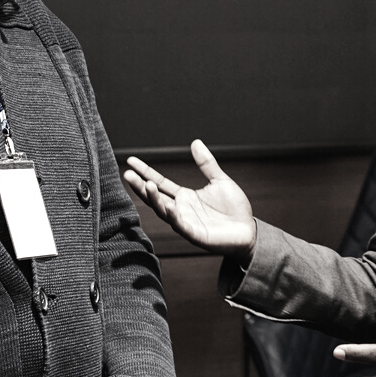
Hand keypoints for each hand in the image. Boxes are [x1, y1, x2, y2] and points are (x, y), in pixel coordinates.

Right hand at [123, 140, 255, 260]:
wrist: (248, 231)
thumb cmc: (234, 208)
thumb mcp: (220, 181)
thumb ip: (207, 164)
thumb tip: (195, 142)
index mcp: (185, 197)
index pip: (160, 182)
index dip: (145, 172)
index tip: (131, 161)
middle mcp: (181, 209)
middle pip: (156, 197)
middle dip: (141, 187)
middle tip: (127, 174)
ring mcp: (186, 222)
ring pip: (164, 211)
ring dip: (155, 199)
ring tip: (147, 185)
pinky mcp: (196, 235)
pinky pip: (182, 226)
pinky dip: (174, 217)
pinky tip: (168, 207)